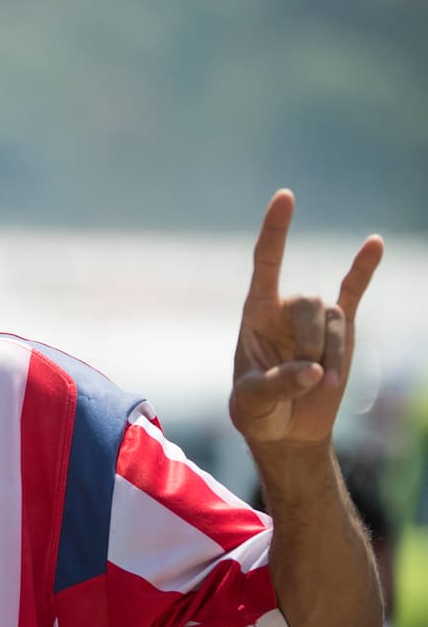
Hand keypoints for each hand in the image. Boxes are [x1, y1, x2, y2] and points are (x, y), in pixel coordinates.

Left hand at [229, 189, 382, 447]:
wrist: (285, 430)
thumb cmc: (257, 412)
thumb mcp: (251, 404)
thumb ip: (275, 386)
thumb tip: (312, 371)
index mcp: (255, 314)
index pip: (265, 262)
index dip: (275, 231)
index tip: (286, 196)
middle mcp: (284, 309)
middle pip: (309, 302)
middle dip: (310, 342)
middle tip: (304, 378)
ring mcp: (315, 319)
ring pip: (335, 320)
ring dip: (331, 354)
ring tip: (317, 383)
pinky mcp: (342, 332)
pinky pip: (355, 293)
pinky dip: (364, 270)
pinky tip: (375, 243)